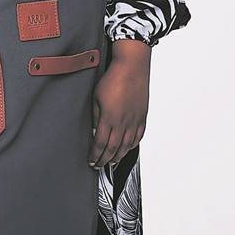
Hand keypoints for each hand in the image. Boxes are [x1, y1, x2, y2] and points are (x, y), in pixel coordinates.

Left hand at [90, 40, 150, 166]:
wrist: (132, 68)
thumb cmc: (112, 79)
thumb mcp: (95, 98)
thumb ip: (95, 116)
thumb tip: (94, 131)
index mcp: (109, 119)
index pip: (100, 144)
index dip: (95, 155)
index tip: (91, 161)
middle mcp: (123, 123)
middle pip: (113, 148)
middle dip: (104, 159)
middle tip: (98, 165)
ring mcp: (135, 121)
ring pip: (126, 145)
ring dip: (118, 156)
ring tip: (111, 161)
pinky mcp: (142, 117)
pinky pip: (138, 137)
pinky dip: (131, 146)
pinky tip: (127, 149)